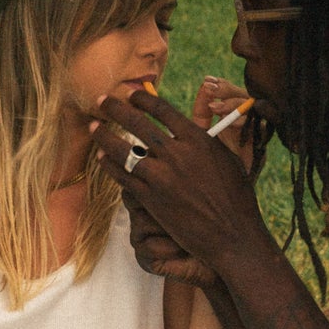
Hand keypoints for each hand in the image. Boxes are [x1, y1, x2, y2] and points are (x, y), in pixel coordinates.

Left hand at [93, 87, 265, 274]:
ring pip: (124, 150)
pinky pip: (124, 177)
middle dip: (115, 108)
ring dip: (105, 135)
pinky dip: (111, 165)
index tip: (131, 94)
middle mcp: (177, 154)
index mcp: (198, 139)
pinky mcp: (151, 199)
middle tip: (102, 100)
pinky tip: (103, 158)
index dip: (142, 98)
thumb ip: (208, 139)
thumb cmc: (235, 197)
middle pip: (137, 123)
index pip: (162, 109)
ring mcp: (162, 177)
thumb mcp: (229, 158)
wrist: (230, 235)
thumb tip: (197, 123)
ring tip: (93, 126)